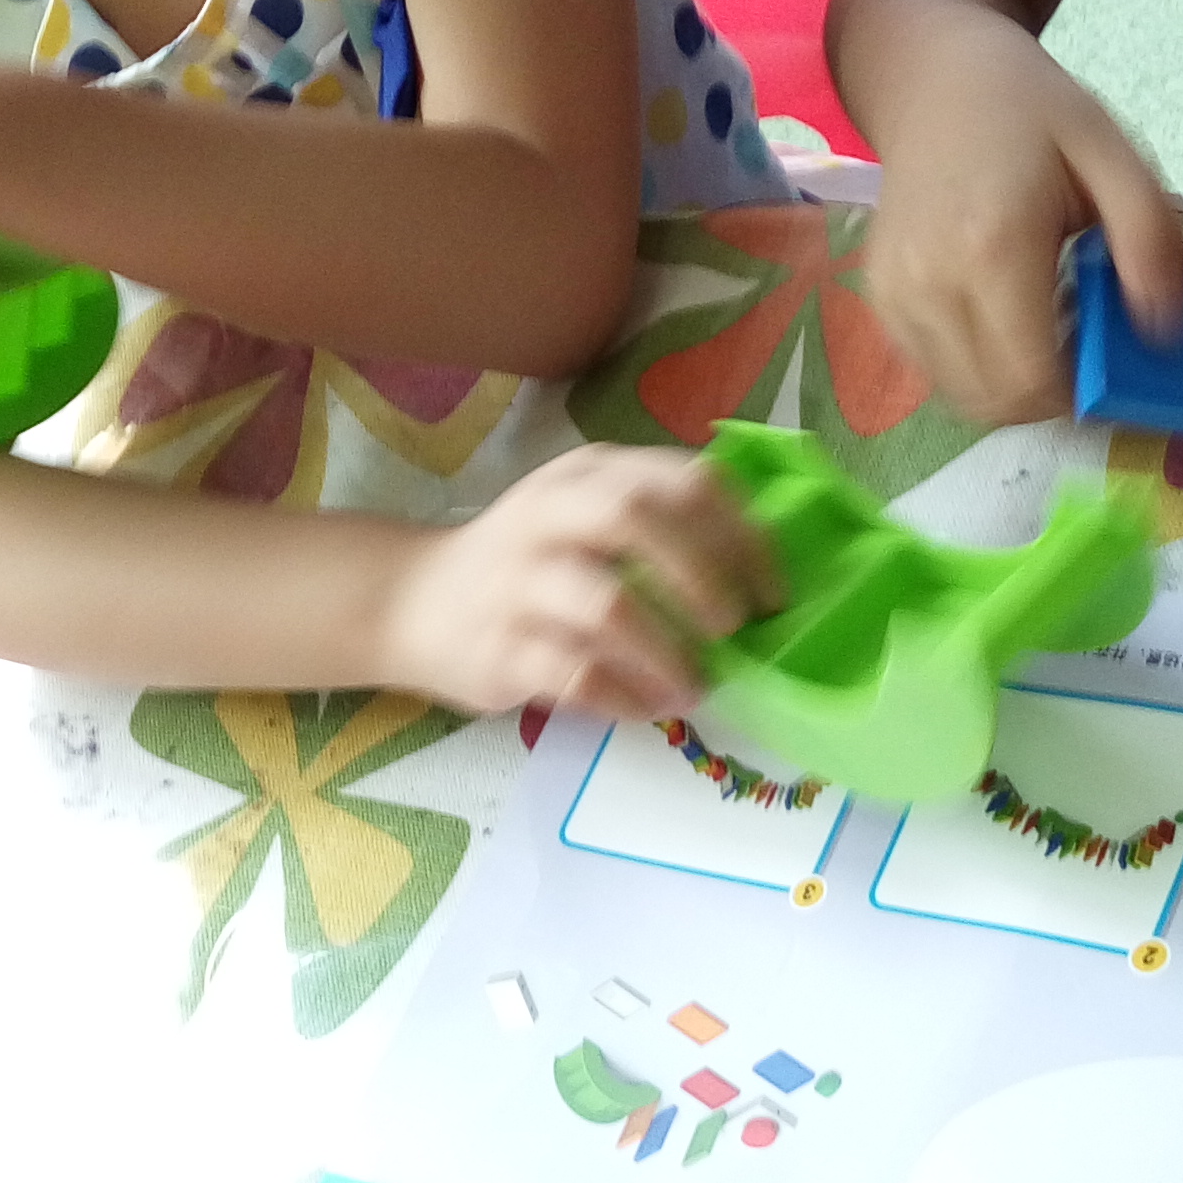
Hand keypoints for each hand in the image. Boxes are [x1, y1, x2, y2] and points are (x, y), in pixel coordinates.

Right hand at [379, 446, 782, 718]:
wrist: (412, 601)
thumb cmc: (528, 562)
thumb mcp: (583, 514)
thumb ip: (656, 524)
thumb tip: (755, 582)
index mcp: (588, 476)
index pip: (684, 481)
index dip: (742, 536)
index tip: (770, 592)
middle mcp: (549, 515)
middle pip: (638, 519)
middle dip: (703, 576)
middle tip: (734, 628)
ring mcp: (518, 580)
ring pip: (607, 604)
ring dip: (668, 653)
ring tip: (696, 688)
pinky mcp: (498, 648)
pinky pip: (575, 673)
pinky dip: (624, 695)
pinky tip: (644, 707)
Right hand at [855, 4, 1182, 426]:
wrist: (935, 75)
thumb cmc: (1031, 109)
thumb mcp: (1113, 153)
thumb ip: (1152, 241)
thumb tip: (1164, 332)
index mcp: (993, 247)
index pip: (1033, 380)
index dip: (1082, 392)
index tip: (1114, 360)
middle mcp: (930, 282)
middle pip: (995, 402)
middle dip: (1051, 395)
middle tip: (1085, 342)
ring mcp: (894, 295)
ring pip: (962, 397)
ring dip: (1012, 385)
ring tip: (1044, 323)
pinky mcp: (880, 299)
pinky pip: (935, 371)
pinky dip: (976, 365)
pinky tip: (1005, 314)